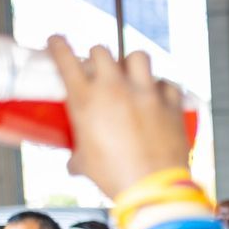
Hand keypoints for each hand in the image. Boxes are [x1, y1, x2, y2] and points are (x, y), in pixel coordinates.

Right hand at [47, 37, 192, 197]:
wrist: (152, 188)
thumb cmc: (115, 176)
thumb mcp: (85, 163)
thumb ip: (77, 156)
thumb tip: (73, 163)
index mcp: (85, 99)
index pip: (65, 58)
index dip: (59, 45)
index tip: (57, 41)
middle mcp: (114, 88)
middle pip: (102, 50)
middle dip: (99, 56)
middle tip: (100, 68)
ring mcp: (145, 93)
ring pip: (138, 56)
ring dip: (133, 63)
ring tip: (133, 75)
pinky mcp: (171, 104)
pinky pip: (168, 83)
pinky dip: (163, 87)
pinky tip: (160, 96)